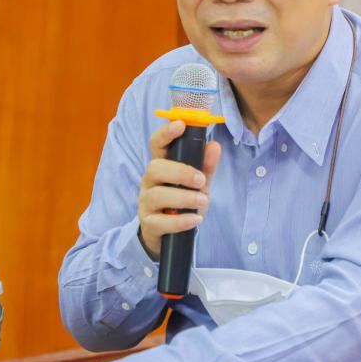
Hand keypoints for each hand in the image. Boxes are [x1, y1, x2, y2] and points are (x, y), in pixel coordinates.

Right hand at [137, 120, 221, 258]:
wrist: (168, 236)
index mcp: (161, 165)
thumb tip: (214, 145)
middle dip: (180, 172)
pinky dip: (180, 221)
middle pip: (154, 168)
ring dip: (184, 198)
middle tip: (201, 180)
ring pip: (157, 195)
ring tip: (203, 201)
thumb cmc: (182, 203)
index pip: (157, 144)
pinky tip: (195, 219)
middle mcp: (149, 182)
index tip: (181, 125)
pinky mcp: (149, 224)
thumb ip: (205, 167)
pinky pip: (160, 221)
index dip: (166, 133)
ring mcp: (146, 203)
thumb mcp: (197, 184)